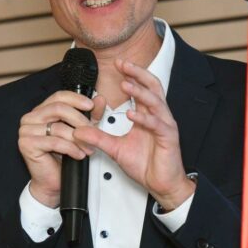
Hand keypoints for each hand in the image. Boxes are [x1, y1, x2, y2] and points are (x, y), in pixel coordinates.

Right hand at [18, 91, 105, 207]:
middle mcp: (31, 118)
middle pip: (59, 109)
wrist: (53, 181)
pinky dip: (70, 148)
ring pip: (58, 127)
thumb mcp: (82, 130)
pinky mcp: (27, 144)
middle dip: (80, 120)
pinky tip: (79, 154)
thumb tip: (100, 99)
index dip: (76, 99)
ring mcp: (26, 130)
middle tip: (93, 131)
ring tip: (89, 148)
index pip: (59, 96)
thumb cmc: (64, 155)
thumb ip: (90, 114)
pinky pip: (54, 142)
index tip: (91, 105)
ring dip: (78, 138)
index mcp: (41, 110)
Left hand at [73, 59, 194, 210]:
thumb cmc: (145, 164)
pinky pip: (157, 124)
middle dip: (137, 73)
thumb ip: (98, 138)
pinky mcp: (168, 137)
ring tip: (125, 84)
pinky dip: (145, 118)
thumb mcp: (115, 148)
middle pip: (152, 86)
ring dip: (140, 91)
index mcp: (147, 114)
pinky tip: (132, 114)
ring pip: (155, 101)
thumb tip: (79, 131)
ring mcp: (164, 125)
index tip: (117, 63)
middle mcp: (157, 115)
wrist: (161, 183)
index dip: (131, 73)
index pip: (142, 87)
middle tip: (122, 63)